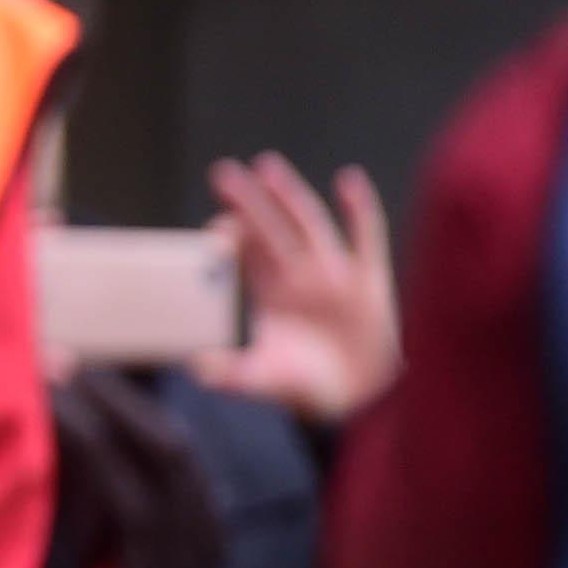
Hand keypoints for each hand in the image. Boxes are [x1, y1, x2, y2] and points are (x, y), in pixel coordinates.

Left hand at [191, 153, 398, 423]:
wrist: (355, 400)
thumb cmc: (303, 387)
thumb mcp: (264, 380)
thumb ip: (233, 375)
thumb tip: (197, 369)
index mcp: (270, 293)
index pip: (245, 254)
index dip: (230, 237)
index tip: (216, 229)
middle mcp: (298, 277)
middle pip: (270, 229)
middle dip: (248, 202)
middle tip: (222, 173)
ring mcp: (334, 275)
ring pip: (309, 225)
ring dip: (290, 196)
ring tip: (268, 167)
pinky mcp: (370, 283)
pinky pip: (366, 238)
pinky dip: (360, 210)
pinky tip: (349, 180)